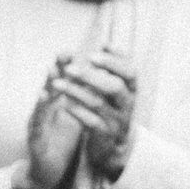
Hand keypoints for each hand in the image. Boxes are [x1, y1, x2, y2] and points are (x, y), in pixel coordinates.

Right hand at [13, 62, 84, 188]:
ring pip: (42, 102)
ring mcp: (37, 124)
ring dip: (46, 85)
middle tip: (64, 53)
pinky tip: (44, 97)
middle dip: (57, 69)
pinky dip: (40, 109)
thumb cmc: (59, 143)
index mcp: (54, 106)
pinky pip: (37, 123)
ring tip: (52, 70)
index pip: (62, 83)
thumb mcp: (73, 118)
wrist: (45, 172)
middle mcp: (43, 112)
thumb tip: (97, 82)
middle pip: (50, 87)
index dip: (68, 67)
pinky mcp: (34, 140)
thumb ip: (80, 100)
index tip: (77, 50)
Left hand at [50, 50, 136, 180]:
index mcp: (132, 89)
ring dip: (75, 91)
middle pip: (115, 86)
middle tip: (69, 69)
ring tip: (57, 84)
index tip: (94, 52)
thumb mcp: (116, 88)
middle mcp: (128, 104)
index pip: (131, 71)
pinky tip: (62, 104)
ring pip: (98, 103)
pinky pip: (90, 122)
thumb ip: (112, 68)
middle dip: (91, 75)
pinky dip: (76, 111)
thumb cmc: (112, 107)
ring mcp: (118, 120)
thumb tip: (104, 44)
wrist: (113, 145)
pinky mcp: (105, 135)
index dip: (114, 61)